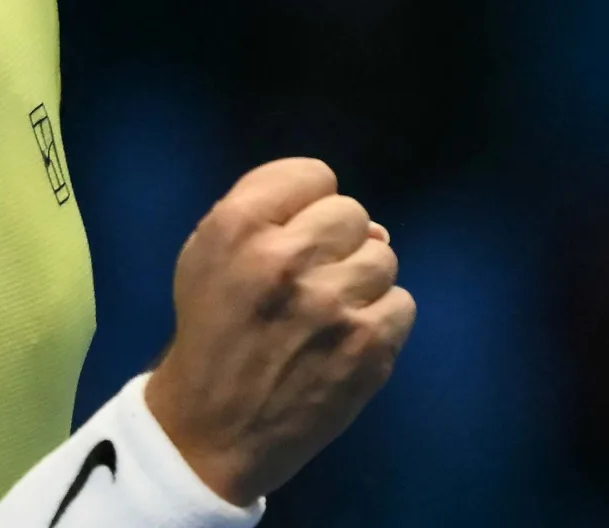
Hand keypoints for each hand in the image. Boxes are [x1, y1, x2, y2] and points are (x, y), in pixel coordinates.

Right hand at [142, 158, 416, 503]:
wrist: (212, 432)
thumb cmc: (212, 333)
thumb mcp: (207, 256)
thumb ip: (269, 214)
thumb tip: (366, 224)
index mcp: (237, 228)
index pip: (313, 175)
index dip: (306, 206)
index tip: (294, 237)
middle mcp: (286, 259)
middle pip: (352, 213)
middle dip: (335, 244)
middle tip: (310, 282)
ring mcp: (332, 305)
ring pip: (384, 258)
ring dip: (362, 282)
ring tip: (329, 314)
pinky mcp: (367, 348)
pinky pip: (402, 304)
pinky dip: (380, 321)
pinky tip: (347, 341)